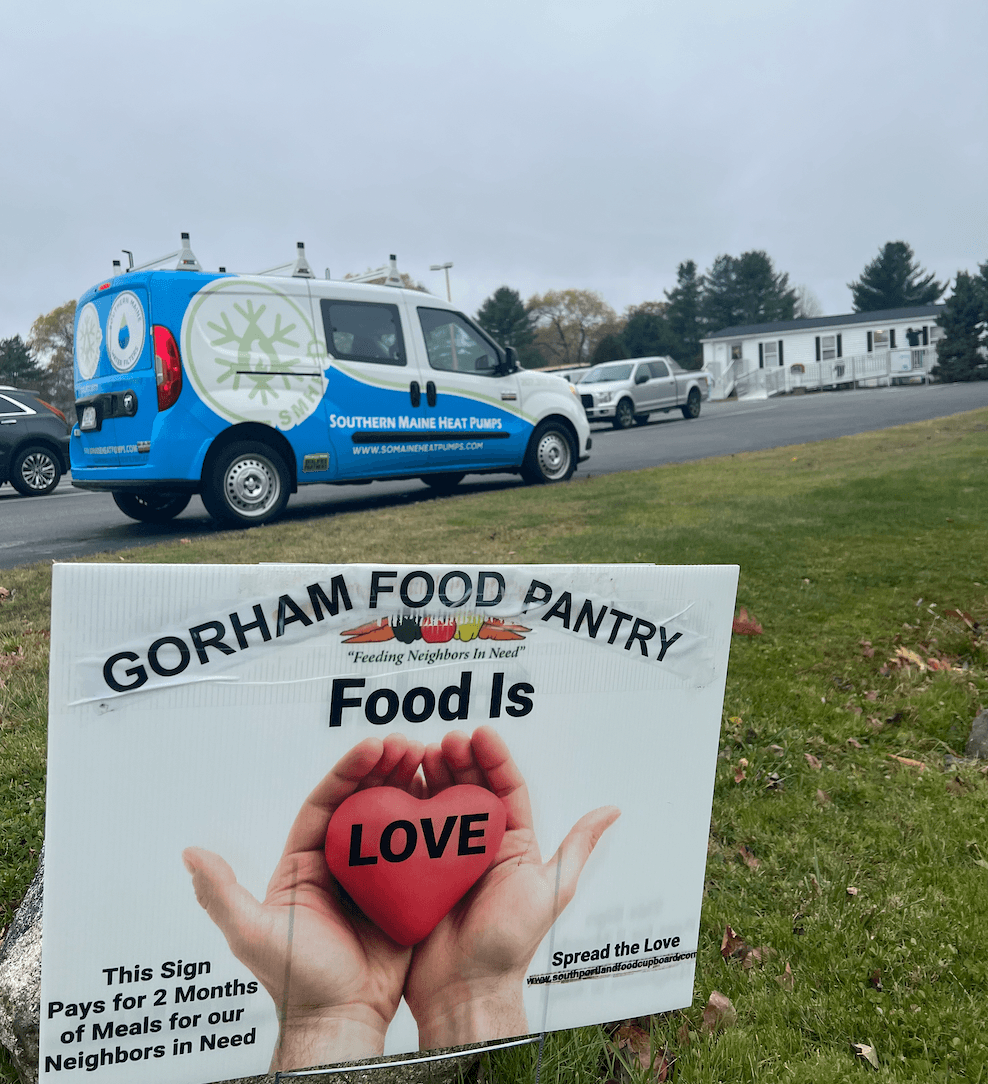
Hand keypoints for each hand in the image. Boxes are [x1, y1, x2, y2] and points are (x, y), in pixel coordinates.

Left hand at [183, 733, 423, 1070]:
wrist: (341, 1020)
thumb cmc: (296, 983)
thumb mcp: (251, 934)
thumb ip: (221, 893)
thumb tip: (190, 854)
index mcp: (306, 862)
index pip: (326, 803)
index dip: (348, 771)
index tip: (372, 748)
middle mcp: (340, 862)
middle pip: (363, 802)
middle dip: (384, 768)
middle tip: (406, 746)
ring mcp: (375, 876)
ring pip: (393, 819)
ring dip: (409, 786)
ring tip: (428, 760)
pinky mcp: (404, 893)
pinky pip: (419, 851)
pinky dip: (432, 824)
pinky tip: (445, 803)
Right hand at [403, 726, 619, 1047]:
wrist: (466, 988)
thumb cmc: (510, 945)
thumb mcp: (551, 889)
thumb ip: (576, 847)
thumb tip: (611, 810)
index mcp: (513, 842)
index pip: (506, 788)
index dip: (494, 758)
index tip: (480, 734)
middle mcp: (480, 844)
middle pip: (470, 788)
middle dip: (459, 759)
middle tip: (446, 741)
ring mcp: (447, 855)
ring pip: (439, 802)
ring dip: (432, 774)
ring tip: (422, 753)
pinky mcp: (418, 869)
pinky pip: (411, 830)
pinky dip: (406, 805)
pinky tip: (400, 785)